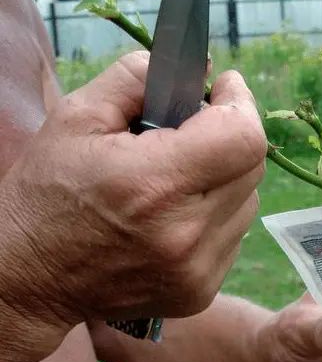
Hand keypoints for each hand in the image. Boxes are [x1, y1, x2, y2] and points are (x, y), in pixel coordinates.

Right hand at [0, 51, 265, 356]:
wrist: (28, 280)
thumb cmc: (47, 194)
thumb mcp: (76, 118)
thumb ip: (138, 78)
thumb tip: (198, 70)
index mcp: (154, 185)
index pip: (243, 138)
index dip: (241, 105)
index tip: (226, 87)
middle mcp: (186, 234)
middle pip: (251, 166)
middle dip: (232, 134)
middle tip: (199, 125)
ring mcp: (197, 270)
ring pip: (247, 200)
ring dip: (226, 175)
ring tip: (182, 173)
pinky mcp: (200, 292)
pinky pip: (233, 233)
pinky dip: (218, 212)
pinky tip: (180, 211)